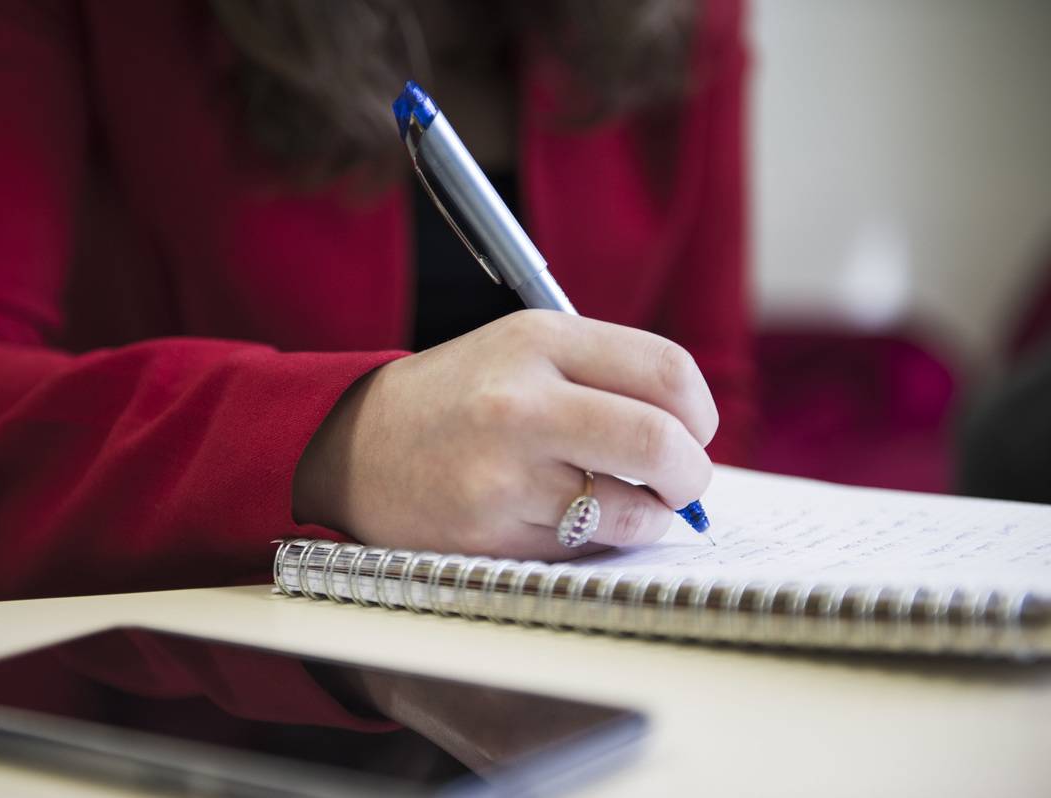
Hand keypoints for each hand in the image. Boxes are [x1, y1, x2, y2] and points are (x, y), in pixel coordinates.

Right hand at [293, 310, 716, 560]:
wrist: (355, 445)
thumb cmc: (457, 399)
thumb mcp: (521, 351)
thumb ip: (606, 375)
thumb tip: (693, 436)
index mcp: (537, 340)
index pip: (666, 372)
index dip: (699, 411)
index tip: (693, 430)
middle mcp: (520, 402)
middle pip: (660, 443)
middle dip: (691, 475)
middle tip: (682, 483)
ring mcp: (503, 474)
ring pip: (632, 511)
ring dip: (647, 516)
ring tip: (622, 504)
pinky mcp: (489, 534)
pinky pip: (584, 549)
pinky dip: (596, 541)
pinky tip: (566, 519)